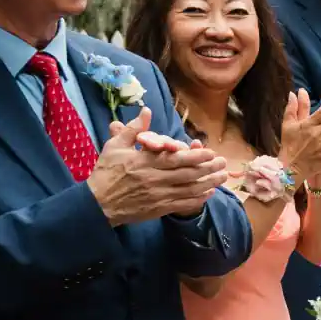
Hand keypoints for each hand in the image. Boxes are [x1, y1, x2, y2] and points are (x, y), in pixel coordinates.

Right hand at [88, 108, 230, 225]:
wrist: (97, 203)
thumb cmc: (106, 172)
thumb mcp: (115, 146)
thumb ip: (133, 129)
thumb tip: (146, 110)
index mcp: (144, 162)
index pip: (175, 158)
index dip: (195, 156)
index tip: (210, 151)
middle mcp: (154, 178)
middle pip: (187, 174)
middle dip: (208, 168)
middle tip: (223, 162)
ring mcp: (158, 195)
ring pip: (189, 189)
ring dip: (208, 183)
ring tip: (223, 176)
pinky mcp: (158, 208)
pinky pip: (183, 204)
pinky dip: (198, 199)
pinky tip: (209, 193)